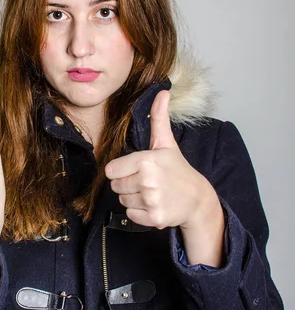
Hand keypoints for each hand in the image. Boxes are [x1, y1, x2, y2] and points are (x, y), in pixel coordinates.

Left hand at [105, 90, 213, 229]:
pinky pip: (131, 215)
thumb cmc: (178, 169)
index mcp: (146, 160)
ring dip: (133, 198)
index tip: (135, 169)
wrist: (198, 198)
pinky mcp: (154, 218)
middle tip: (145, 181)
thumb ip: (159, 118)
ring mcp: (151, 200)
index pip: (111, 170)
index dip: (121, 170)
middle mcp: (147, 181)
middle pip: (115, 186)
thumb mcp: (166, 143)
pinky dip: (139, 213)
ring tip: (151, 192)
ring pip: (122, 201)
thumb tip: (163, 91)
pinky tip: (154, 204)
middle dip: (127, 184)